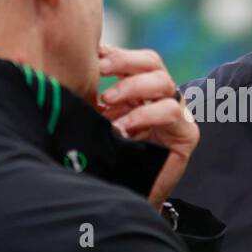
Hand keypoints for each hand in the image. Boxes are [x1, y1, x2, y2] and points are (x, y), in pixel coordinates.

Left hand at [98, 44, 197, 209]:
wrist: (129, 197)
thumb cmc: (110, 161)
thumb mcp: (97, 124)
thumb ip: (91, 101)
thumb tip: (65, 75)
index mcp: (139, 91)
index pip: (132, 60)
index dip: (114, 53)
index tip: (91, 55)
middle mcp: (160, 98)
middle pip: (151, 62)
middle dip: (123, 61)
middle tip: (100, 68)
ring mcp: (177, 113)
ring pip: (163, 81)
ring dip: (132, 87)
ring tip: (108, 101)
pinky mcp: (186, 133)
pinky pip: (171, 112)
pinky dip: (146, 115)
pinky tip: (125, 128)